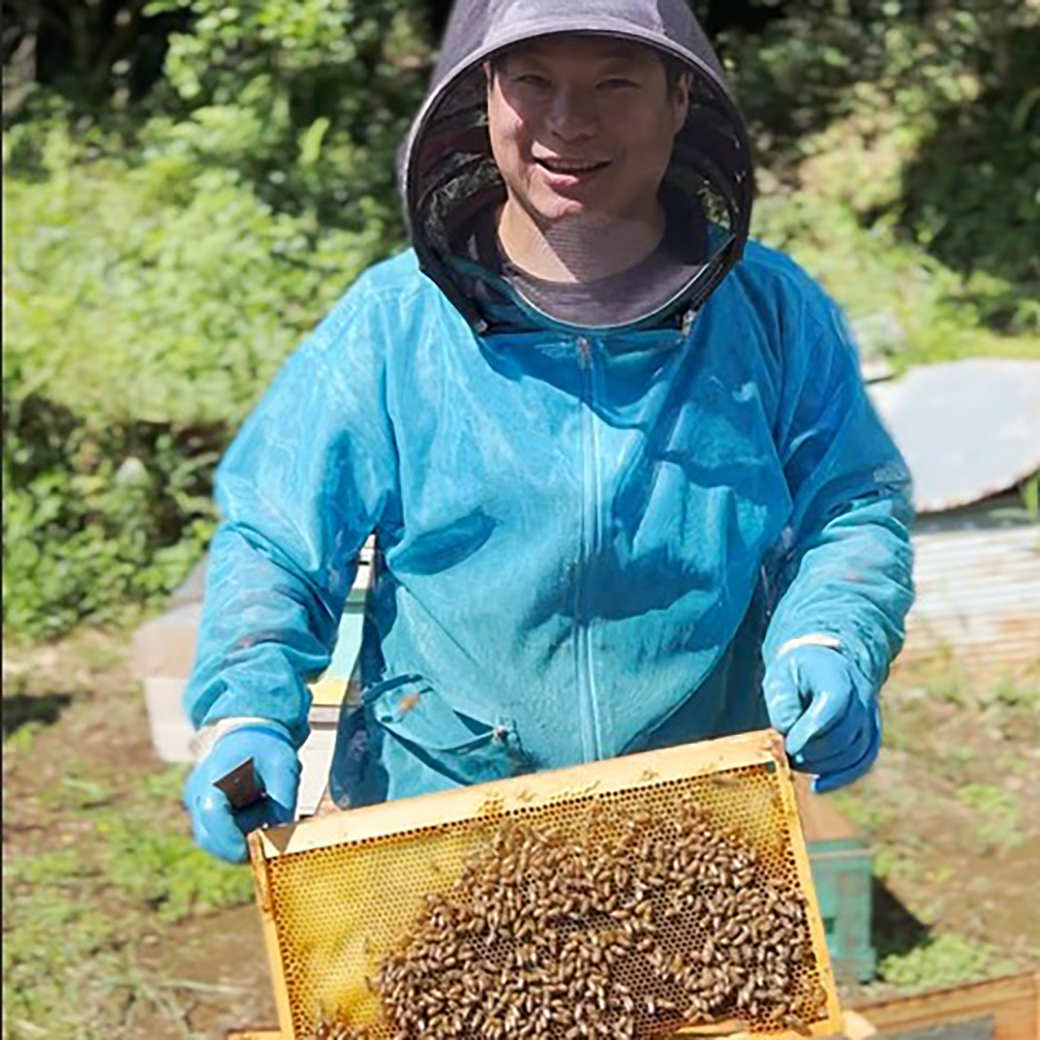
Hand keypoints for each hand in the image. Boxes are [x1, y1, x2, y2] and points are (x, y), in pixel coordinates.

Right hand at [184, 725, 300, 861]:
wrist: (251, 733)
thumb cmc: (265, 746)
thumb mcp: (283, 767)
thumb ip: (284, 800)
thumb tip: (283, 833)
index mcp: (214, 778)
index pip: (211, 815)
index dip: (228, 840)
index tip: (249, 853)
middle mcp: (198, 793)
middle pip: (207, 837)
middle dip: (236, 848)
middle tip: (266, 846)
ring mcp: (197, 804)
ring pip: (213, 839)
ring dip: (240, 838)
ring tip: (264, 810)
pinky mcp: (205, 812)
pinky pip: (220, 834)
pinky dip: (240, 832)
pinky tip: (259, 810)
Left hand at [763, 646, 880, 792]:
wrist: (828, 662)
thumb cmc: (798, 670)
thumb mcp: (781, 675)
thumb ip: (782, 702)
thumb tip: (787, 732)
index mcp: (837, 676)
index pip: (833, 708)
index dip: (810, 731)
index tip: (788, 745)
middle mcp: (861, 697)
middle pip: (843, 736)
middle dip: (813, 752)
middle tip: (787, 755)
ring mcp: (870, 717)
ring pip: (854, 752)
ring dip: (823, 765)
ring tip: (796, 762)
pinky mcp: (871, 734)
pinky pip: (863, 761)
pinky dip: (842, 777)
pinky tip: (818, 787)